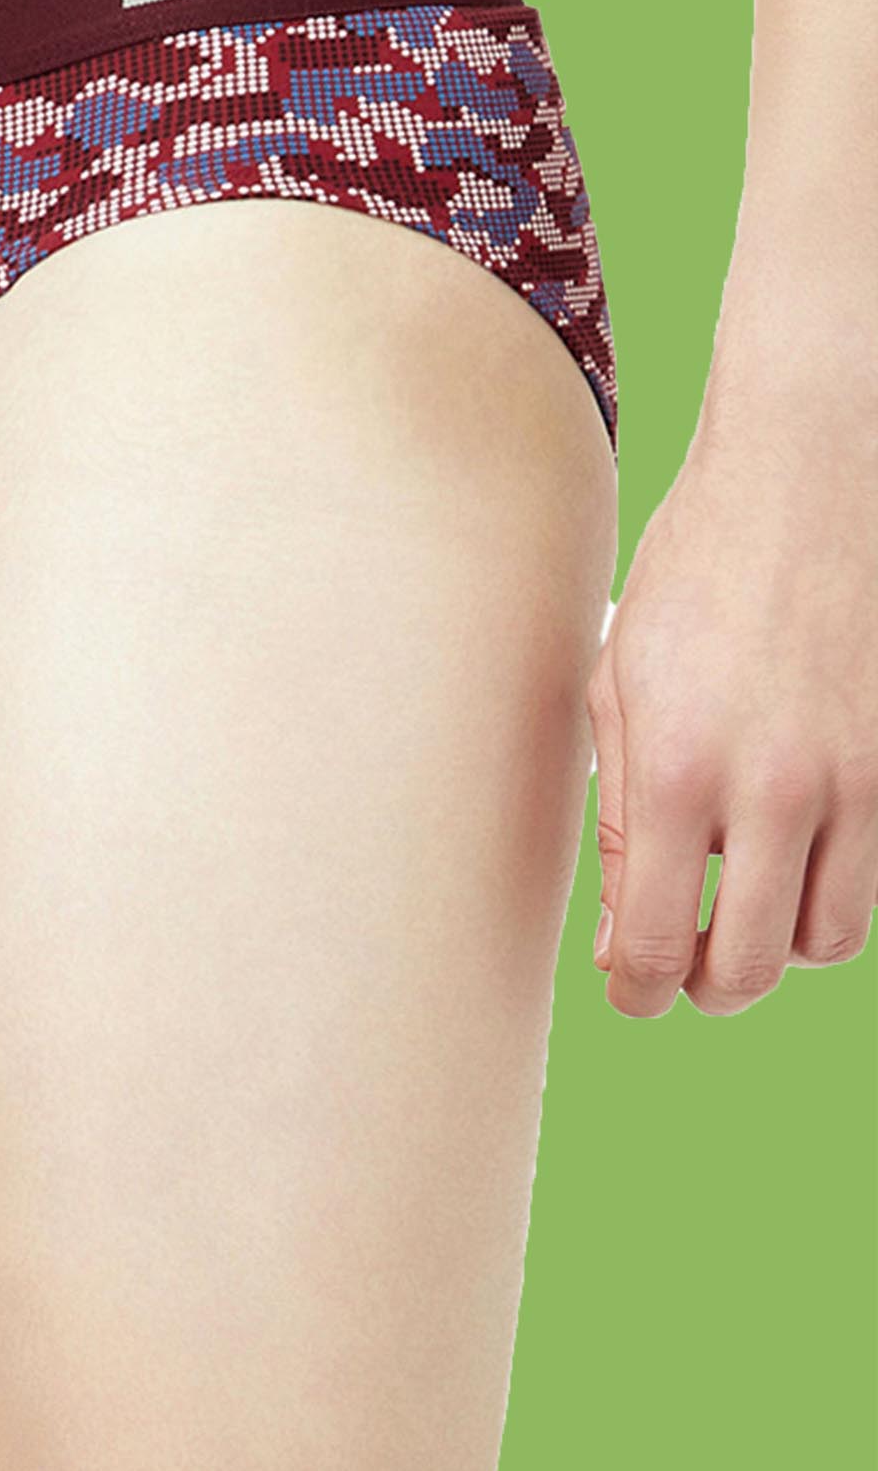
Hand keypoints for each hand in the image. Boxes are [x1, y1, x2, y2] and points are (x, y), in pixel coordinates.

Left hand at [586, 385, 877, 1015]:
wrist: (812, 480)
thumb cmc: (696, 575)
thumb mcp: (619, 688)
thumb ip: (623, 815)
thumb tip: (627, 929)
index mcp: (682, 773)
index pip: (663, 948)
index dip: (640, 990)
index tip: (630, 987)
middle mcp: (779, 791)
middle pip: (757, 969)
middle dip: (710, 985)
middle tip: (685, 963)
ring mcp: (860, 781)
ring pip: (833, 938)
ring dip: (781, 940)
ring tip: (742, 897)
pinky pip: (876, 878)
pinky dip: (833, 885)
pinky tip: (794, 842)